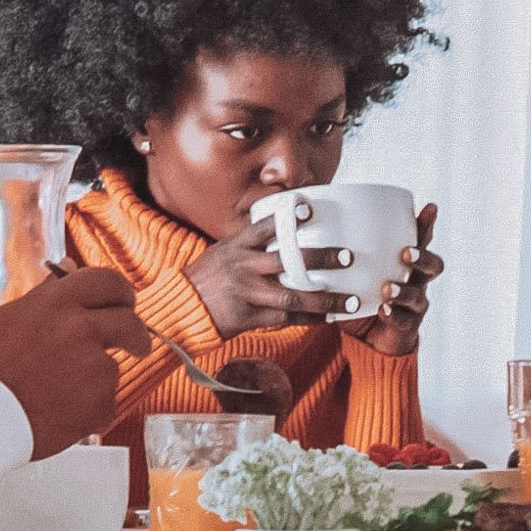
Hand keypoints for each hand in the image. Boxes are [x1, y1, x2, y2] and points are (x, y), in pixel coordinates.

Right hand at [0, 267, 151, 455]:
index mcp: (56, 303)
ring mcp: (94, 366)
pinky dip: (90, 411)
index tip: (125, 303)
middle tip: (135, 345)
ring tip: (58, 394)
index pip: (107, 281)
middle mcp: (80, 329)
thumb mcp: (11, 318)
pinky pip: (106, 403)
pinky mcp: (101, 402)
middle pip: (130, 323)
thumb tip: (70, 267)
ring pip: (112, 367)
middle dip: (137, 335)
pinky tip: (59, 413)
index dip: (121, 292)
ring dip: (96, 380)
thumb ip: (48, 294)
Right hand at [186, 212, 369, 337]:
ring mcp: (247, 292)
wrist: (181, 307)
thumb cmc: (207, 277)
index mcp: (236, 245)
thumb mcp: (223, 251)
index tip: (308, 210)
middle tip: (347, 257)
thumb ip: (250, 243)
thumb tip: (283, 230)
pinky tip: (330, 318)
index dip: (287, 218)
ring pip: (292, 296)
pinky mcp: (249, 316)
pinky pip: (286, 319)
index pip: (264, 227)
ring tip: (349, 301)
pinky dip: (310, 319)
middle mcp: (243, 266)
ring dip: (324, 299)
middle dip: (320, 258)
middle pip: (287, 260)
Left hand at [352, 203, 440, 355]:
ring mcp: (414, 305)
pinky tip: (383, 310)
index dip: (427, 224)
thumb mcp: (352, 271)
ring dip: (404, 290)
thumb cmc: (360, 296)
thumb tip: (309, 218)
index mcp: (405, 263)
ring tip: (387, 287)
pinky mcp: (407, 326)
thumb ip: (342, 251)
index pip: (422, 240)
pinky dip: (394, 315)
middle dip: (422, 258)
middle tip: (405, 252)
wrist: (367, 337)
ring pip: (419, 295)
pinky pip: (405, 321)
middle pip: (434, 266)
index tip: (429, 207)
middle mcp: (415, 282)